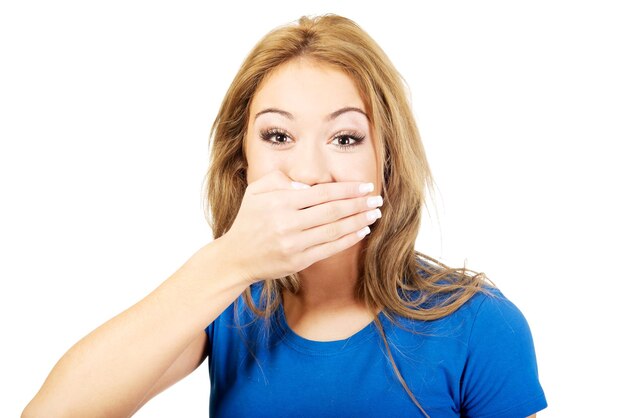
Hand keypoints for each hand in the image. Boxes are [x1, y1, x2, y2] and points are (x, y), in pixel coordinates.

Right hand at [220, 170, 382, 285]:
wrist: (236, 257)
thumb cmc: (249, 220)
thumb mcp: (256, 191)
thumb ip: (280, 180)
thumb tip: (309, 186)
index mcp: (280, 202)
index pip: (322, 193)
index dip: (347, 189)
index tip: (366, 186)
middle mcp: (287, 223)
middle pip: (333, 211)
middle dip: (359, 204)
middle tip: (377, 199)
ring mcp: (294, 244)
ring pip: (334, 230)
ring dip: (359, 221)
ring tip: (374, 213)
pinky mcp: (298, 261)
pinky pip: (329, 248)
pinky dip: (348, 239)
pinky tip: (362, 231)